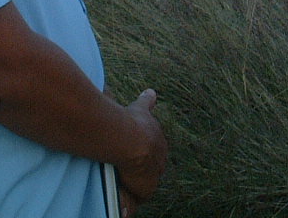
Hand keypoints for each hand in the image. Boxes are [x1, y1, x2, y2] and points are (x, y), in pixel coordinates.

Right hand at [114, 89, 168, 204]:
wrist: (130, 139)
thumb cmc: (132, 121)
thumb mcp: (140, 108)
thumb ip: (147, 101)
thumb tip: (152, 91)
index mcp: (159, 138)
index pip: (155, 148)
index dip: (145, 150)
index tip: (137, 151)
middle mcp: (161, 155)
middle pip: (154, 164)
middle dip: (144, 166)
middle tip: (130, 167)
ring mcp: (156, 171)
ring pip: (148, 179)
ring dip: (139, 181)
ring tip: (126, 182)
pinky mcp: (148, 187)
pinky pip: (142, 195)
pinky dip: (135, 195)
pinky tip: (126, 196)